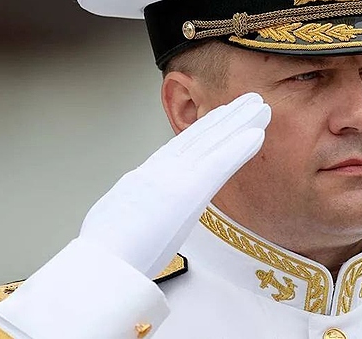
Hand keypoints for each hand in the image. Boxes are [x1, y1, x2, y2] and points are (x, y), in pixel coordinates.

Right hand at [78, 92, 270, 277]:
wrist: (101, 262)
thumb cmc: (105, 251)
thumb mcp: (116, 217)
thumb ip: (135, 207)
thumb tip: (140, 209)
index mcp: (144, 177)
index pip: (181, 147)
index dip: (204, 128)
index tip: (220, 114)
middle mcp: (160, 170)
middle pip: (201, 136)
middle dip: (227, 116)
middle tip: (248, 100)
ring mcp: (173, 178)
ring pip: (213, 141)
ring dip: (240, 122)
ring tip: (260, 105)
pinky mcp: (186, 192)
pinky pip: (219, 165)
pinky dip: (239, 148)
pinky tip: (257, 134)